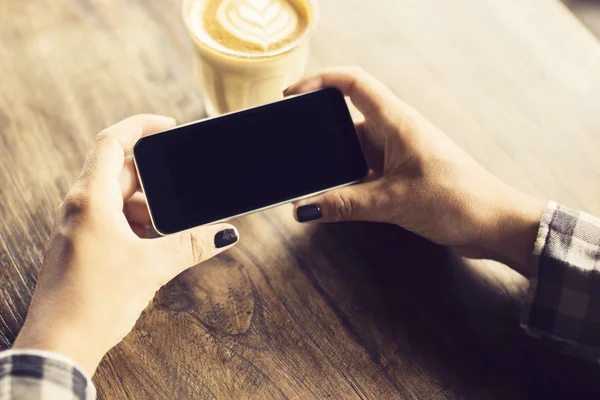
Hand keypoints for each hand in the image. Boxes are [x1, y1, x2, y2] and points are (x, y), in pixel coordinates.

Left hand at [13, 115, 238, 374]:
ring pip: (120, 200)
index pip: (111, 141)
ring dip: (148, 209)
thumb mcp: (151, 268)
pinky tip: (156, 246)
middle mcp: (81, 207)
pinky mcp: (84, 245)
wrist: (58, 345)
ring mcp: (80, 226)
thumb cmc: (93, 302)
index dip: (140, 126)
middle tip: (183, 195)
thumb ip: (191, 246)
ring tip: (172, 231)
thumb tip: (225, 233)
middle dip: (156, 183)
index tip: (168, 125)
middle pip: (122, 173)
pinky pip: (114, 221)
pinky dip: (138, 226)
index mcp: (91, 200)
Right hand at [286, 68, 544, 275]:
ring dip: (336, 163)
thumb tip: (303, 209)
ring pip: (357, 147)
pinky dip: (351, 180)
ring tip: (313, 181)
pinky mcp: (403, 172)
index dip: (320, 80)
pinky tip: (338, 199)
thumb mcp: (392, 202)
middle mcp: (397, 130)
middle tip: (296, 150)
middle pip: (348, 118)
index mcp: (396, 122)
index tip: (293, 95)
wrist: (494, 222)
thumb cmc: (456, 200)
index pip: (354, 83)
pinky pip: (367, 168)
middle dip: (321, 133)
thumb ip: (344, 205)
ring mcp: (400, 151)